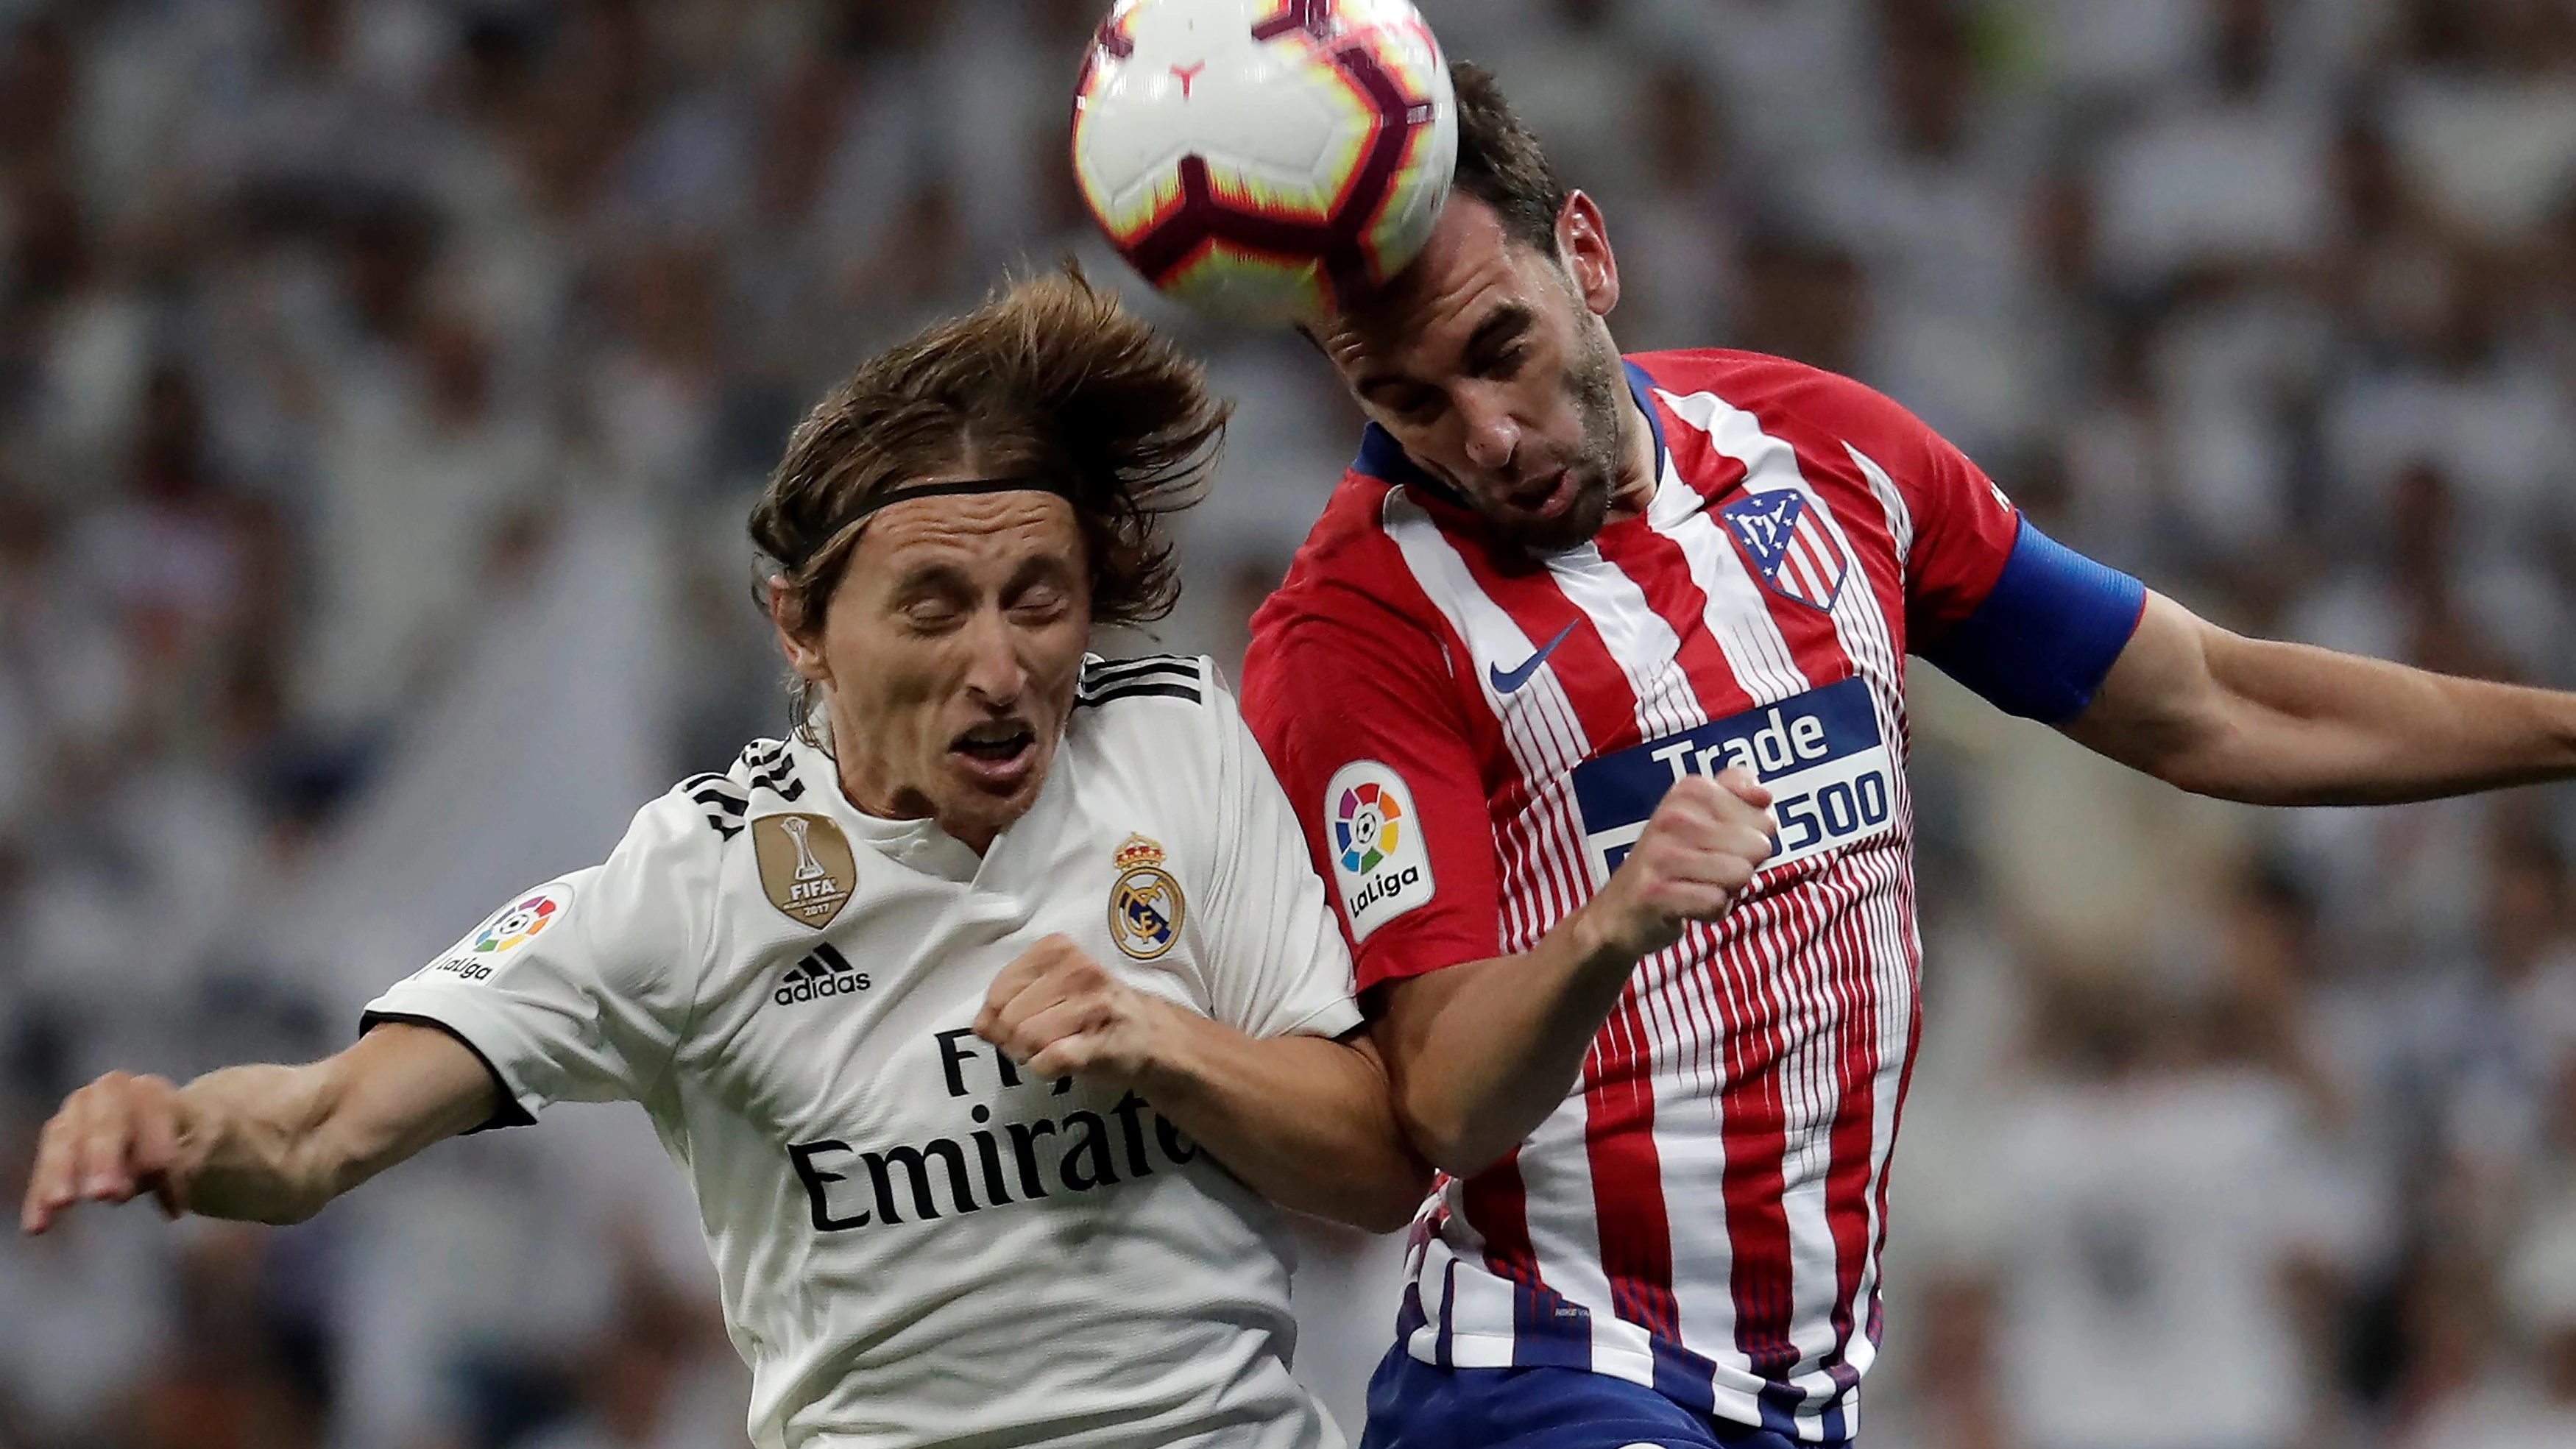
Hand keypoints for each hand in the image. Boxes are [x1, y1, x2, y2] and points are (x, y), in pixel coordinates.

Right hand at [22, 1071, 198, 1234]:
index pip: (158, 1124)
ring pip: (66, 1139)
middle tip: (107, 1194)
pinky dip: (40, 1194)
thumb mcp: (197, 1145)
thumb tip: (170, 1205)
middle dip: (106, 1158)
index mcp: (153, 1091)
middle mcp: (110, 1092)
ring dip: (63, 1172)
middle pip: (107, 1124)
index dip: (163, 1162)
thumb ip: (183, 1166)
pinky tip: (38, 1224)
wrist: (155, 1125)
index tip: (172, 1207)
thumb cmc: (180, 1139)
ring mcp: (78, 1109)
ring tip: (63, 1203)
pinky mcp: (57, 1133)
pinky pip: (44, 1165)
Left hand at [974, 936, 1177, 1084]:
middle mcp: (1078, 970)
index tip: (1022, 1023)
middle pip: (1010, 1019)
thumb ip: (1009, 1002)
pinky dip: (1046, 1069)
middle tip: (1042, 1042)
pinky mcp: (1103, 1043)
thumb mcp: (1051, 992)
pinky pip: (1048, 1061)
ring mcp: (1094, 1007)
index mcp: (1058, 950)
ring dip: (1032, 1056)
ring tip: (1057, 1049)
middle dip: (1015, 1041)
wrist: (1154, 1037)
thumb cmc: (1095, 1011)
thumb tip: (979, 1025)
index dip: (1000, 1017)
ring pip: (1027, 1041)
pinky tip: (1066, 1062)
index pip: (999, 991)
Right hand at [1579, 767, 1775, 962]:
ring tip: (1698, 887)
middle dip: (1743, 866)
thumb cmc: (1672, 863)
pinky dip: (1712, 912)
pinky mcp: (1656, 892)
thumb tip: (1764, 795)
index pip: (1765, 818)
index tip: (1719, 845)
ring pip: (1741, 874)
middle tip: (1709, 870)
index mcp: (1690, 792)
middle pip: (1758, 847)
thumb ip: (1737, 794)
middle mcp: (1674, 816)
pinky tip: (1689, 907)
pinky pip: (1716, 902)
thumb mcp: (1703, 818)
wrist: (1618, 911)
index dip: (1752, 840)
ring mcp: (1662, 854)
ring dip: (1728, 891)